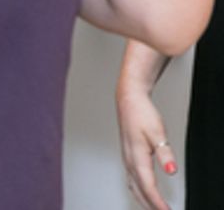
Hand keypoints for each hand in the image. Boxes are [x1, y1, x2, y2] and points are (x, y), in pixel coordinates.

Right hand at [116, 63, 176, 209]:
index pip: (148, 186)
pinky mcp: (128, 156)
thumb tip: (171, 170)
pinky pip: (131, 179)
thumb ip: (165, 152)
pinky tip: (143, 192)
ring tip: (154, 209)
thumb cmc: (141, 114)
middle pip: (139, 190)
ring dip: (143, 200)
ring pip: (133, 186)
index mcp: (136, 156)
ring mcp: (127, 159)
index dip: (157, 202)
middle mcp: (129, 160)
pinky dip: (138, 190)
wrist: (128, 100)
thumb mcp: (157, 132)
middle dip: (150, 205)